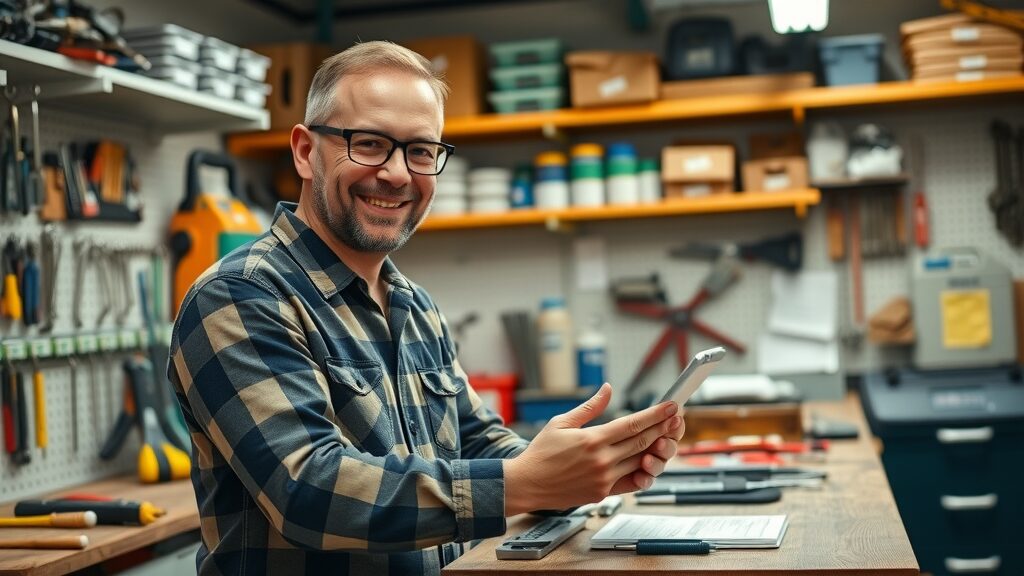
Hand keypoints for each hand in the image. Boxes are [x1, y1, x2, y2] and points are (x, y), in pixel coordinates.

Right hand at [503, 383, 680, 515]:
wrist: (527, 484)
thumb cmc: (541, 452)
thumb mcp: (562, 422)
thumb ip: (590, 407)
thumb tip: (608, 389)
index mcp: (592, 439)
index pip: (632, 424)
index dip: (655, 415)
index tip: (670, 406)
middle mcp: (602, 460)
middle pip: (642, 442)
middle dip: (662, 429)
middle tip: (677, 419)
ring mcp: (604, 479)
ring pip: (640, 462)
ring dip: (657, 450)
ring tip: (668, 438)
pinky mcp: (602, 493)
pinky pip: (630, 481)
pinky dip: (642, 471)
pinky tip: (650, 461)